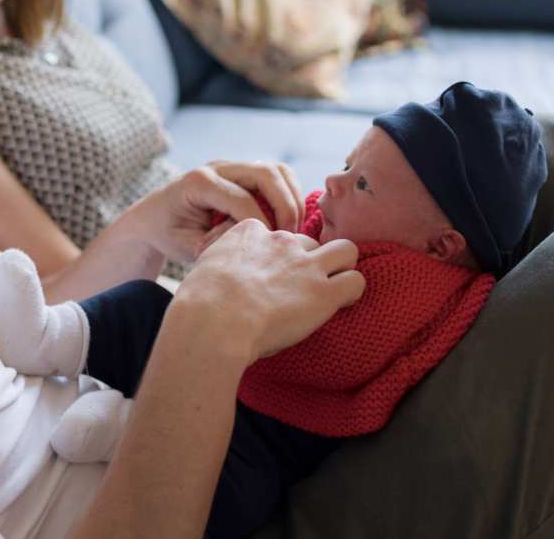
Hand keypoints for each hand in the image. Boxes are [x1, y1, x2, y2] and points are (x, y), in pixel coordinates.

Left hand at [135, 160, 304, 263]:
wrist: (153, 217)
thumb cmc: (168, 234)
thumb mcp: (185, 246)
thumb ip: (217, 241)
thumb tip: (250, 239)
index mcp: (198, 182)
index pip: (242, 199)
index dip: (260, 225)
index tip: (266, 249)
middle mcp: (217, 167)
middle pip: (266, 174)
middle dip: (285, 205)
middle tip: (290, 236)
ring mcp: (232, 166)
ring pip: (277, 170)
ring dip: (292, 198)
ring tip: (292, 229)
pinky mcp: (243, 172)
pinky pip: (277, 175)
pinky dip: (288, 195)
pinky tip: (286, 221)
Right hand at [176, 219, 363, 360]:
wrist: (211, 321)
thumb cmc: (198, 306)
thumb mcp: (205, 269)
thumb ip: (222, 265)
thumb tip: (222, 281)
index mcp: (250, 232)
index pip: (276, 234)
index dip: (274, 258)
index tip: (266, 279)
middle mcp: (282, 241)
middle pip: (310, 241)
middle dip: (308, 261)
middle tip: (299, 288)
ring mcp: (305, 265)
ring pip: (346, 250)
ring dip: (341, 268)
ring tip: (331, 290)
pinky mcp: (323, 292)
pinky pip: (356, 281)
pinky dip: (352, 293)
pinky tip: (339, 305)